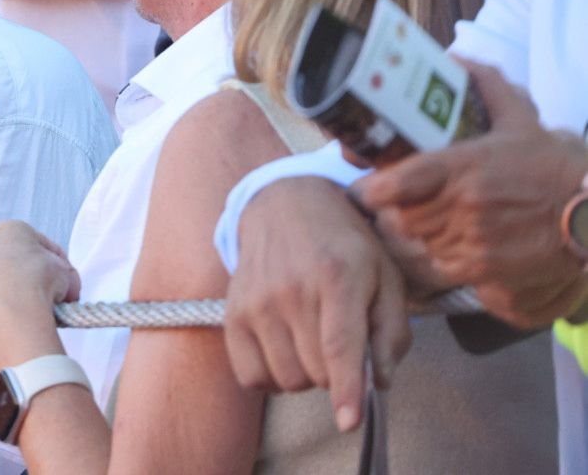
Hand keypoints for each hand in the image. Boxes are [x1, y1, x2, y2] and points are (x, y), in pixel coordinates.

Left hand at [0, 221, 77, 379]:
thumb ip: (63, 273)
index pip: (40, 245)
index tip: (68, 284)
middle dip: (34, 281)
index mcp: (8, 232)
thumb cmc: (39, 283)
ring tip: (35, 315)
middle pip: (16, 265)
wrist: (11, 314)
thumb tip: (64, 288)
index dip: (60, 266)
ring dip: (15, 298)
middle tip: (53, 299)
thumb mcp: (65, 270)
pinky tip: (13, 326)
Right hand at [223, 177, 410, 432]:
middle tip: (340, 341)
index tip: (349, 422)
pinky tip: (285, 349)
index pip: (339, 345)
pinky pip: (251, 375)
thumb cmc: (344, 242)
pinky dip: (272, 377)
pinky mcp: (233, 312)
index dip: (347, 390)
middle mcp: (290, 289)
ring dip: (307, 375)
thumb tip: (379, 381)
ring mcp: (256, 301)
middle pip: (316, 371)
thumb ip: (392, 331)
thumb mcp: (386, 274)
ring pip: (286, 379)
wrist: (285, 203)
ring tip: (312, 342)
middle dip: (337, 372)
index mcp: (336, 275)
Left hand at [354, 62, 587, 328]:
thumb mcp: (522, 122)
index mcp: (465, 169)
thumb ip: (488, 88)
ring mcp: (478, 251)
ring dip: (407, 246)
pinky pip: (443, 280)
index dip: (369, 190)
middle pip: (397, 223)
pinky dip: (434, 271)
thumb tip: (458, 59)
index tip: (366, 188)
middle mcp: (466, 211)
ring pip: (414, 254)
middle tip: (388, 212)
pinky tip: (440, 260)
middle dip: (387, 218)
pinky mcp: (491, 283)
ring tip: (412, 235)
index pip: (393, 185)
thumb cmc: (556, 170)